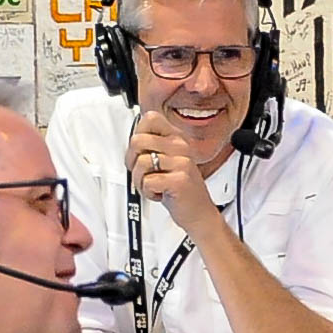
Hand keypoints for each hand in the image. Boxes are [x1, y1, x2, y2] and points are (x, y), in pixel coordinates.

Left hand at [125, 110, 222, 240]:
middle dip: (132, 161)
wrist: (200, 214)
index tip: (142, 151)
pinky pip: (148, 181)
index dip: (138, 134)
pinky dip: (148, 192)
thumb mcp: (168, 161)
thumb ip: (152, 146)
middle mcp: (181, 147)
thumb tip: (133, 139)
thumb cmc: (181, 189)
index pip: (150, 118)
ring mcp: (182, 163)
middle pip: (137, 140)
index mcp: (177, 138)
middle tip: (143, 173)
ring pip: (140, 162)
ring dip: (140, 180)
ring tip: (152, 186)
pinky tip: (160, 193)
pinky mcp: (179, 180)